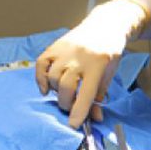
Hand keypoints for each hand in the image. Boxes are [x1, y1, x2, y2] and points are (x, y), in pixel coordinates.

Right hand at [35, 0, 148, 127]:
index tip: (74, 125)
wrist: (106, 24)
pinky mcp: (54, 46)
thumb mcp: (110, 73)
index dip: (79, 110)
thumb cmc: (110, 51)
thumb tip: (94, 119)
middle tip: (70, 105)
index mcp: (98, 64)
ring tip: (64, 90)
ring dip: (56, 90)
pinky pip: (40, 65)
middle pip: (65, 87)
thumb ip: (99, 95)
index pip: (86, 92)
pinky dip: (41, 79)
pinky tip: (47, 87)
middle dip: (66, 102)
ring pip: (52, 78)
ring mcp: (65, 50)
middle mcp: (79, 57)